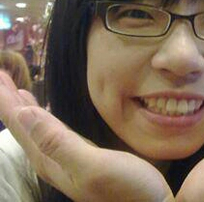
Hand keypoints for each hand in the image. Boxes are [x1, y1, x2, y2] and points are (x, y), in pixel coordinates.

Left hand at [0, 72, 173, 201]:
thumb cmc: (127, 189)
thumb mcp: (92, 166)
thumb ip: (57, 143)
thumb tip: (25, 114)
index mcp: (51, 159)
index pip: (22, 125)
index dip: (7, 102)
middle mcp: (54, 160)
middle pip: (25, 127)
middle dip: (11, 102)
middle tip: (1, 78)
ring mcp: (68, 160)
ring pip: (37, 130)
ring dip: (26, 110)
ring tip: (17, 92)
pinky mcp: (83, 157)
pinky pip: (53, 133)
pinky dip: (45, 119)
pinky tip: (46, 115)